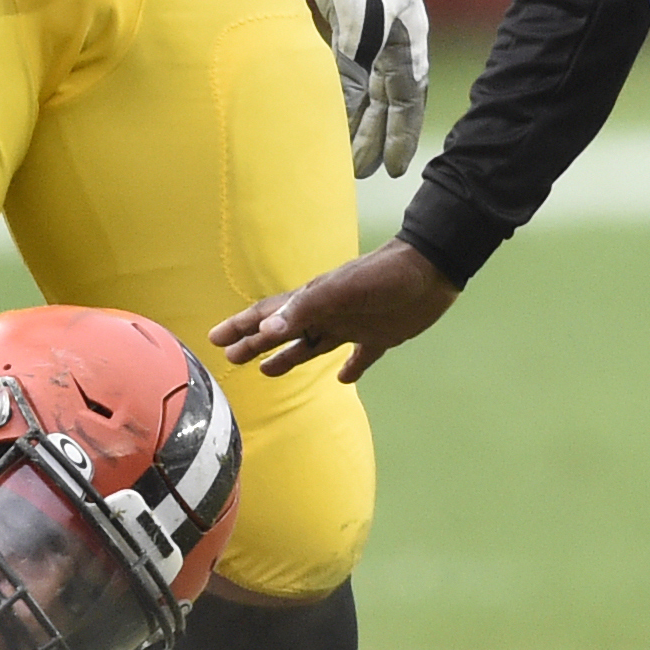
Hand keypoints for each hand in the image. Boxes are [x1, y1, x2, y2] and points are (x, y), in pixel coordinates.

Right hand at [207, 238, 459, 381]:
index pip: (269, 315)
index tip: (215, 338)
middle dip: (255, 344)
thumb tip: (265, 330)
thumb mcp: (341, 291)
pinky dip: (349, 369)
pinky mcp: (379, 338)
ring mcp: (352, 326)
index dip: (242, 326)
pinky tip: (342, 378)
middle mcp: (327, 314)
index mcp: (314, 302)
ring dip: (289, 358)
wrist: (434, 270)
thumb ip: (304, 310)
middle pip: (283, 333)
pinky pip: (359, 358)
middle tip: (231, 358)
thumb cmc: (384, 277)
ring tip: (267, 371)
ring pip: (312, 346)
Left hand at [304, 0, 429, 176]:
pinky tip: (328, 121)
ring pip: (365, 90)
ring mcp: (365, 37)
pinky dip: (338, 100)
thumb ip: (355, 61)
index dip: (402, 133)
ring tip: (345, 158)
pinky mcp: (340, 31)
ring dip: (356, 124)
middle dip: (377, 136)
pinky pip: (343, 76)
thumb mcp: (359, 17)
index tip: (395, 168)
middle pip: (387, 99)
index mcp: (407, 38)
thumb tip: (353, 107)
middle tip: (361, 174)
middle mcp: (389, 42)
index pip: (408, 96)